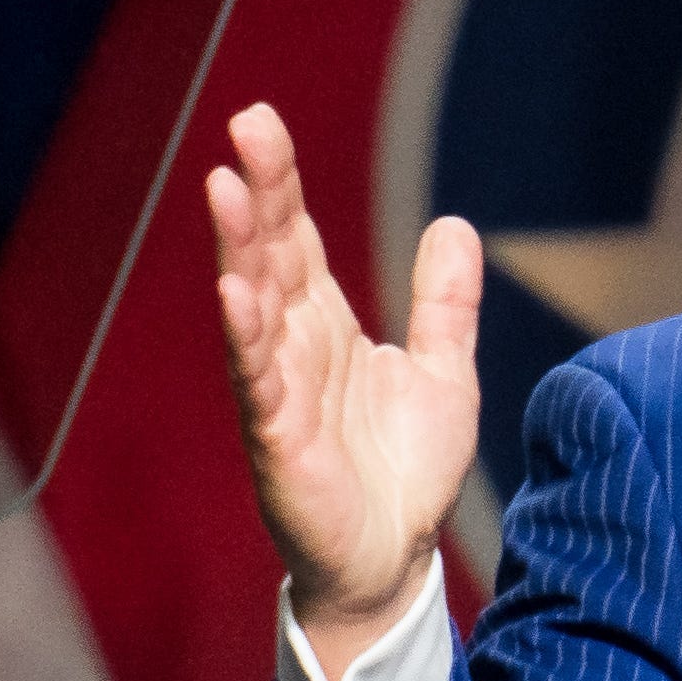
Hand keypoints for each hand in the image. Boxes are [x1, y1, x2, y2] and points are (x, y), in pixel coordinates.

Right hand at [207, 103, 483, 675]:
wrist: (394, 558)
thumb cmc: (405, 470)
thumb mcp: (445, 374)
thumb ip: (445, 303)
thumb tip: (455, 223)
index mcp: (326, 325)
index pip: (297, 239)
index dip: (282, 182)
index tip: (262, 122)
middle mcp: (293, 348)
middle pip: (269, 255)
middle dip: (257, 193)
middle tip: (246, 126)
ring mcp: (278, 392)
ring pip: (252, 307)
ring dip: (238, 248)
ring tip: (226, 188)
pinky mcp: (279, 442)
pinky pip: (259, 382)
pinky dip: (247, 337)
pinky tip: (237, 294)